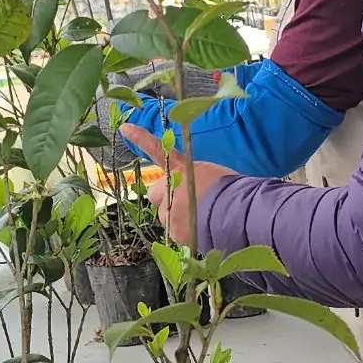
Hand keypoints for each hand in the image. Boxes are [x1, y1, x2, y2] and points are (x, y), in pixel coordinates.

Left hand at [119, 122, 233, 244]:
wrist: (237, 212)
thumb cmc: (230, 190)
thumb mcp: (211, 175)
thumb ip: (194, 180)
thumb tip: (195, 194)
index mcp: (180, 169)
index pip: (157, 149)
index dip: (141, 138)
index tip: (125, 128)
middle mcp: (169, 188)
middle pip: (157, 196)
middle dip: (167, 201)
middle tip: (188, 205)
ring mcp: (169, 211)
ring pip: (167, 218)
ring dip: (178, 220)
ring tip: (202, 220)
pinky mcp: (174, 232)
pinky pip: (177, 234)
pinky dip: (187, 234)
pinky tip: (203, 231)